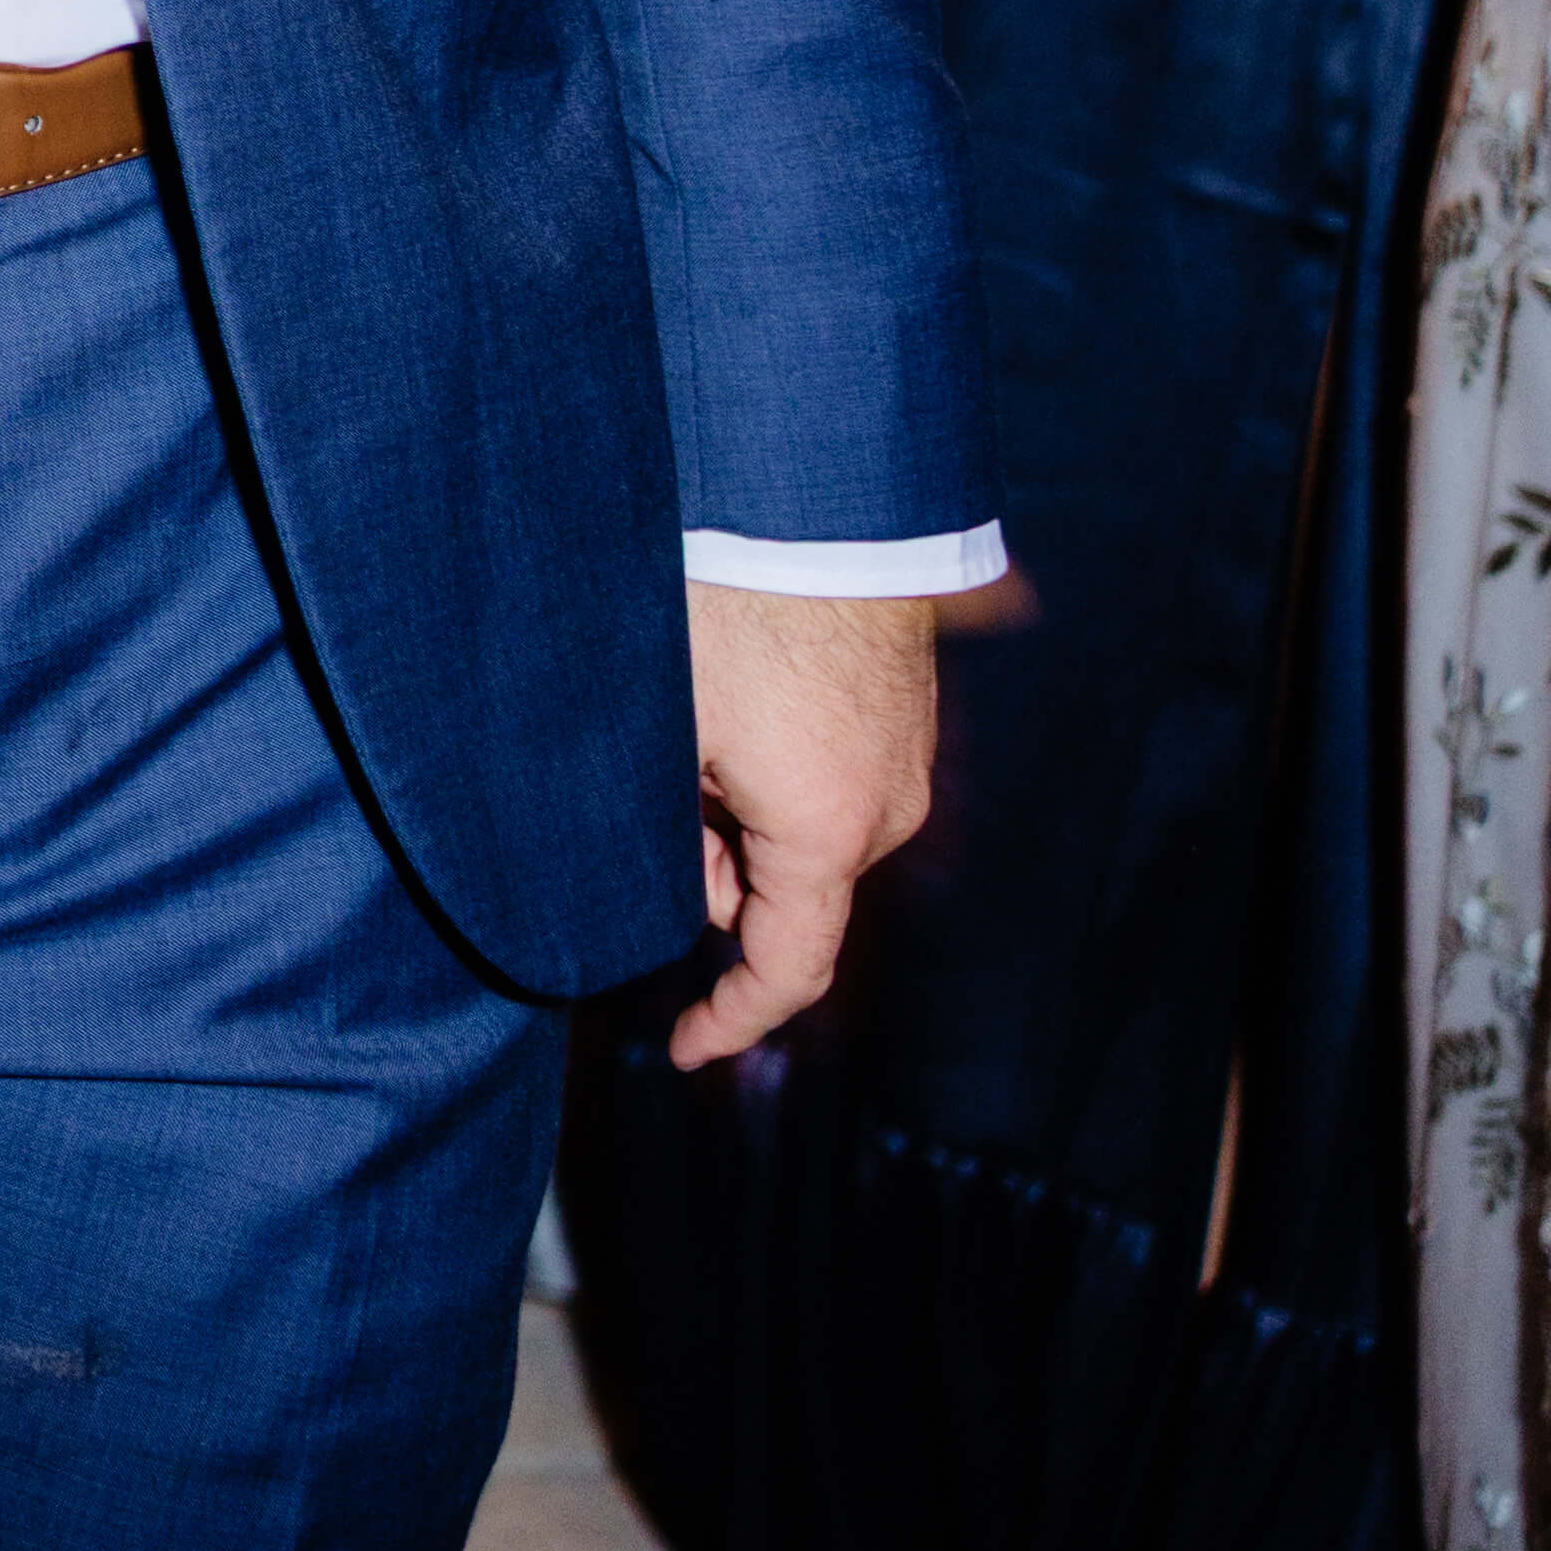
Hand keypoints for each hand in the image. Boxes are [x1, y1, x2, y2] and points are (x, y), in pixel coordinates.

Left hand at [664, 579, 940, 1070]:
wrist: (815, 503)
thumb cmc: (728, 611)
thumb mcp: (666, 731)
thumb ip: (669, 836)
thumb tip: (689, 893)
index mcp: (829, 832)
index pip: (789, 967)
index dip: (733, 1018)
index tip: (683, 1048)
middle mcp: (886, 812)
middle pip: (782, 889)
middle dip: (705, 871)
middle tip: (649, 788)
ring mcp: (902, 765)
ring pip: (797, 832)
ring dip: (730, 812)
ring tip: (686, 719)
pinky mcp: (899, 722)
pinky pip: (824, 784)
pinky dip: (763, 776)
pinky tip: (721, 703)